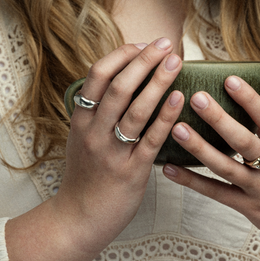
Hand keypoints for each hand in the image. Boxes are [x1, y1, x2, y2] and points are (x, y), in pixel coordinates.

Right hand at [55, 39, 183, 255]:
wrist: (79, 217)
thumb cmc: (85, 177)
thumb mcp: (81, 140)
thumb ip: (96, 115)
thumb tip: (122, 86)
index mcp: (80, 120)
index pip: (98, 76)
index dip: (122, 55)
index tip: (142, 45)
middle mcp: (93, 132)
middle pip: (119, 86)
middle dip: (144, 60)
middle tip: (166, 44)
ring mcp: (112, 152)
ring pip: (136, 109)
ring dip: (158, 81)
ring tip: (177, 62)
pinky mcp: (131, 171)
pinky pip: (151, 139)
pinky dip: (166, 117)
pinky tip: (180, 98)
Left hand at [162, 76, 259, 260]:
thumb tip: (246, 108)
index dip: (250, 100)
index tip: (230, 80)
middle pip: (244, 142)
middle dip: (219, 119)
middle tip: (197, 98)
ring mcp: (259, 189)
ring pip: (225, 167)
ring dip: (199, 148)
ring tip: (176, 129)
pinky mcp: (247, 207)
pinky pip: (216, 193)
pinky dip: (192, 181)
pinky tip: (170, 169)